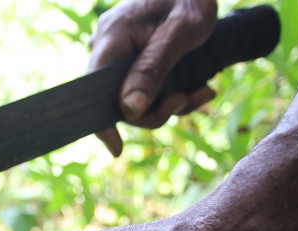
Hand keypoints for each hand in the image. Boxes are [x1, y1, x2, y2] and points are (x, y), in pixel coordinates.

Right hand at [90, 0, 218, 155]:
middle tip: (190, 99)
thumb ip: (152, 70)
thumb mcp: (180, 34)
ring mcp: (121, 54)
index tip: (116, 148)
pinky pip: (147, 89)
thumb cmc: (191, 0)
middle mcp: (109, 46)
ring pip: (136, 98)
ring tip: (203, 92)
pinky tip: (199, 87)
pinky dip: (173, 95)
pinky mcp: (135, 61)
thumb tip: (129, 110)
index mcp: (112, 36)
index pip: (94, 87)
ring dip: (171, 103)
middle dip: (156, 109)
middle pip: (119, 98)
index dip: (103, 121)